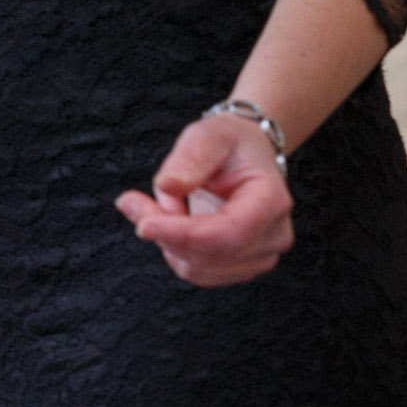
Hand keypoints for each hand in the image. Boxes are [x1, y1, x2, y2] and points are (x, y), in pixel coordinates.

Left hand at [114, 112, 294, 286]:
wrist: (245, 156)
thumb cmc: (228, 143)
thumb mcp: (208, 135)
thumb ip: (190, 158)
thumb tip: (166, 186)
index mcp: (271, 199)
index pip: (228, 233)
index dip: (183, 234)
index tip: (143, 225)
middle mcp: (274, 235)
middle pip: (210, 255)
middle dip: (165, 233)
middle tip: (132, 201)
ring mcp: (262, 256)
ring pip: (198, 268)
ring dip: (167, 240)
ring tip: (165, 202)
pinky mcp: (242, 267)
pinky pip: (196, 271)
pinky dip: (174, 249)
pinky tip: (173, 222)